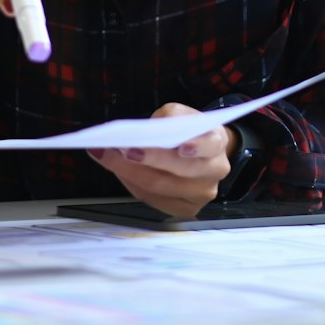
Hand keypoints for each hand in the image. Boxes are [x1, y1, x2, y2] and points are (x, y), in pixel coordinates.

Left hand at [89, 105, 236, 218]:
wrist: (204, 153)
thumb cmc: (190, 132)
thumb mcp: (184, 114)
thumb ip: (170, 116)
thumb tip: (145, 130)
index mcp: (217, 143)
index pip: (208, 145)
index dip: (194, 147)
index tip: (173, 145)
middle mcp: (214, 171)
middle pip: (178, 170)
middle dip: (147, 159)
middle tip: (121, 148)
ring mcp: (201, 195)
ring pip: (159, 187)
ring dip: (129, 171)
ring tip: (107, 156)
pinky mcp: (186, 210)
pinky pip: (152, 199)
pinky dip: (132, 183)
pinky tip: (118, 170)